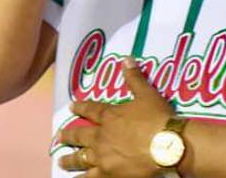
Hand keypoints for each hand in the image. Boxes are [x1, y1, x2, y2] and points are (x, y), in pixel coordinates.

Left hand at [59, 57, 175, 176]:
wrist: (167, 145)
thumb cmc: (157, 118)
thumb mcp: (148, 94)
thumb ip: (135, 78)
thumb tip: (126, 58)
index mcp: (110, 116)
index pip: (91, 110)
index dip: (80, 107)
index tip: (71, 106)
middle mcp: (101, 137)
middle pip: (80, 136)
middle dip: (68, 136)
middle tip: (59, 137)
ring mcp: (102, 158)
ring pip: (80, 160)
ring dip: (69, 160)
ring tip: (61, 162)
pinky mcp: (108, 175)